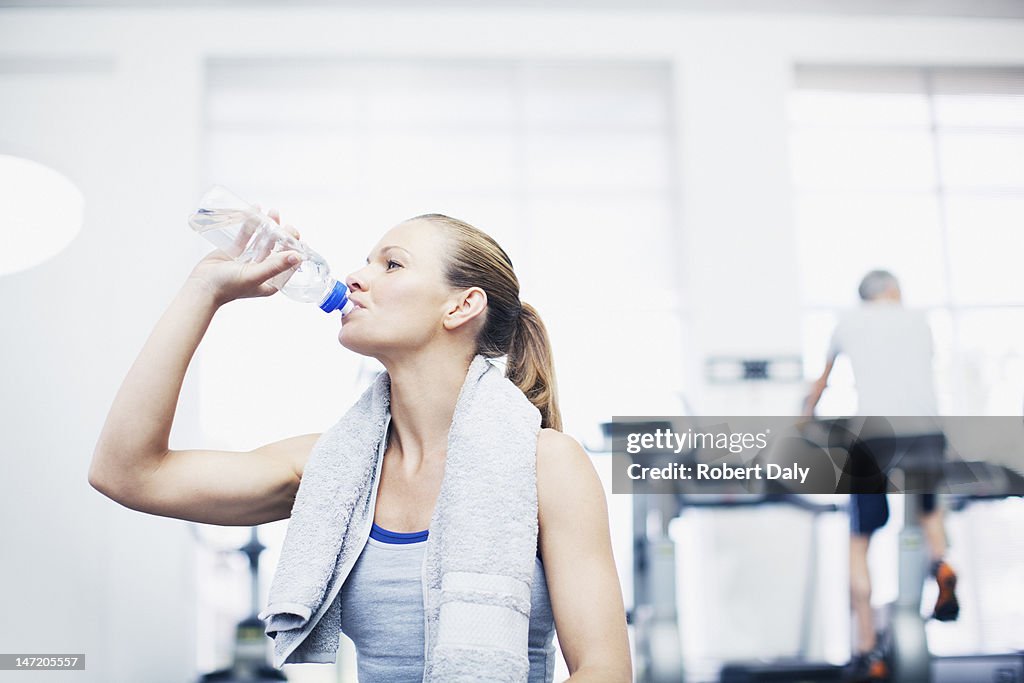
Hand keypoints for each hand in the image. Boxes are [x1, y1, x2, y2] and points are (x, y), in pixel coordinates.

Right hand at [186, 207, 304, 305]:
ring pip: (262, 240)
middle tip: (287, 224)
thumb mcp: (255, 275)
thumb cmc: (228, 286)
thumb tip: (297, 256)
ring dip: (269, 226)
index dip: (295, 251)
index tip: (300, 239)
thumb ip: (275, 265)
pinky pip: (246, 236)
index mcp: (270, 281)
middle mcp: (261, 270)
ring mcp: (248, 260)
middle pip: (277, 249)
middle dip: (283, 235)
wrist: (201, 286)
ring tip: (273, 212)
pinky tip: (255, 211)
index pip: (287, 264)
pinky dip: (251, 224)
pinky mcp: (234, 252)